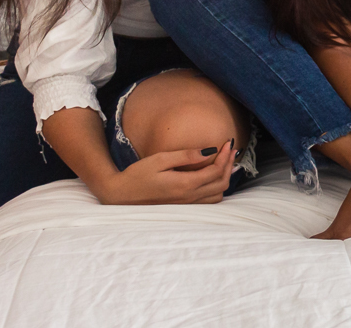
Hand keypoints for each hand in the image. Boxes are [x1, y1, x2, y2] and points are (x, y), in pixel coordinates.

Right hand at [94, 140, 234, 204]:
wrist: (120, 196)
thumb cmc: (138, 175)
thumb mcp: (160, 160)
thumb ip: (186, 156)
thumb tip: (210, 151)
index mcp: (184, 185)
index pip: (215, 171)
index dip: (225, 156)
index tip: (227, 142)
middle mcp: (189, 198)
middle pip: (221, 183)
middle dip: (229, 165)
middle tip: (230, 149)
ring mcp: (187, 205)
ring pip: (218, 195)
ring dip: (225, 178)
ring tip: (225, 162)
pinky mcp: (183, 207)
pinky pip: (209, 201)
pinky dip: (217, 188)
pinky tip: (214, 177)